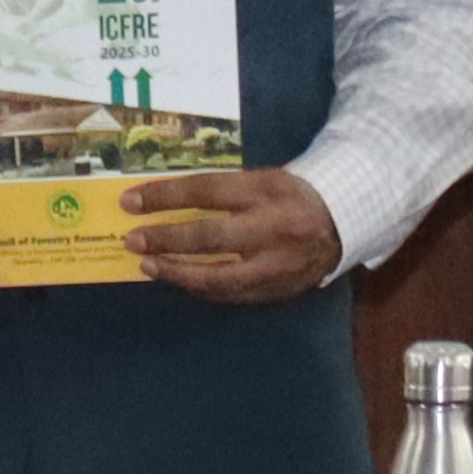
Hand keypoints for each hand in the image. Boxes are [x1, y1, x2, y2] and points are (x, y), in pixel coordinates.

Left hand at [125, 166, 343, 304]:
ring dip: (177, 272)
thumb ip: (221, 192)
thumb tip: (165, 202)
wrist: (342, 223)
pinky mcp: (277, 290)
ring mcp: (275, 264)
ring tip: (149, 266)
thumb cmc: (290, 195)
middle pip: (208, 237)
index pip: (205, 192)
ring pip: (217, 276)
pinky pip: (230, 294)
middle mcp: (272, 228)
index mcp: (266, 191)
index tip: (131, 202)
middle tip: (133, 241)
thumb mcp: (261, 180)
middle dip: (164, 240)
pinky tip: (181, 279)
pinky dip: (201, 287)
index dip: (164, 197)